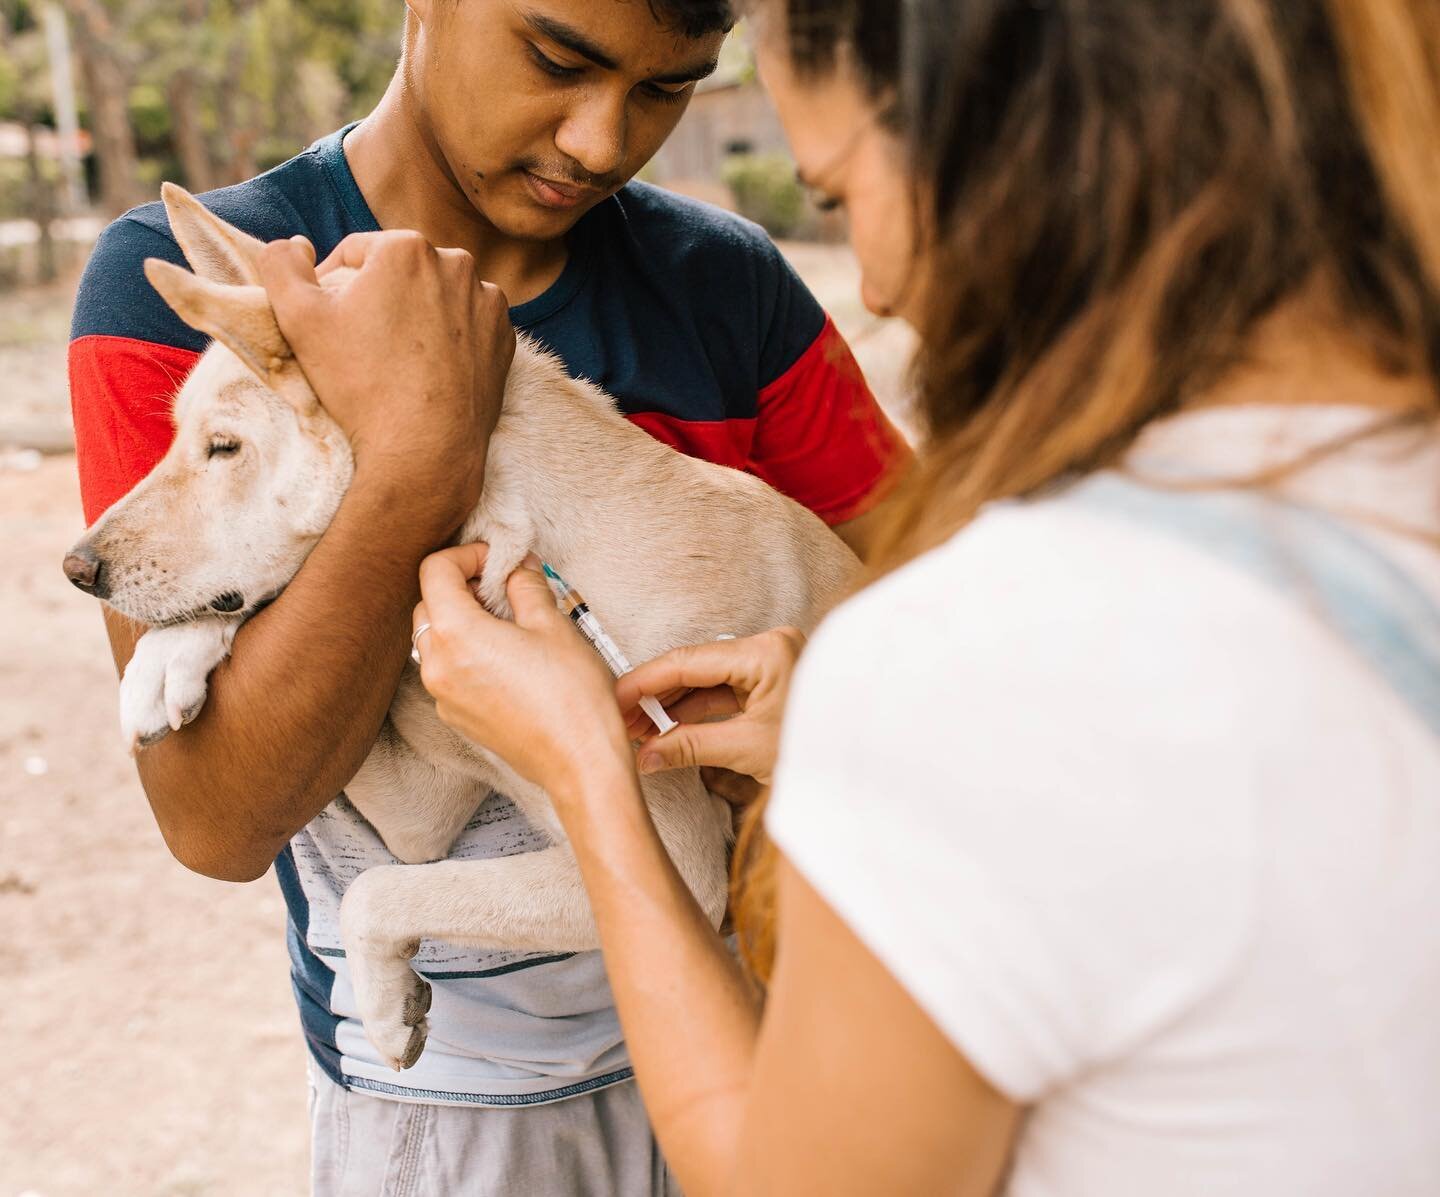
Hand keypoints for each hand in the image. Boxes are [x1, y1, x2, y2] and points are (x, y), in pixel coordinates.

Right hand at [256, 232, 514, 523]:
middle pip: (400, 274)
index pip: (355, 254)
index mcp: (407, 247)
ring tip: (395, 361)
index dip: (332, 287)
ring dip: (415, 317)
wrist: (424, 451)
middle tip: (361, 346)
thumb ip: (281, 265)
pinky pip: (466, 329)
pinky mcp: (504, 339)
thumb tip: (293, 243)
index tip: (328, 326)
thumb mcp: (298, 319)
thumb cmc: (360, 384)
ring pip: (435, 299)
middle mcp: (457, 265)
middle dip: (378, 299)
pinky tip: (427, 372)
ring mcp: (487, 304)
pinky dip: (448, 342)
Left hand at [412, 545, 632, 800]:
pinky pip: (446, 671)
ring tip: (507, 623)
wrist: (580, 762)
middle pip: (428, 604)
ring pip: (433, 639)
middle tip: (504, 588)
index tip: (498, 561)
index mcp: (456, 634)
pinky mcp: (456, 717)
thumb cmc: (572, 695)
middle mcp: (436, 666)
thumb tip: (516, 569)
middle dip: (461, 586)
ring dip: (461, 619)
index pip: (435, 570)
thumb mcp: (553, 624)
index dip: (467, 555)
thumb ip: (526, 586)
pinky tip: (506, 657)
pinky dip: (464, 652)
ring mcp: (442, 696)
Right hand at [615, 628, 804, 788]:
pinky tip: (666, 729)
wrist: (858, 769)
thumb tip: (645, 755)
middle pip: (694, 667)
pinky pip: (721, 692)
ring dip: (671, 706)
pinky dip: (693, 711)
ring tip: (637, 729)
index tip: (614, 699)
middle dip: (655, 696)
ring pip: (705, 680)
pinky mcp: (769, 682)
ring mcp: (769, 664)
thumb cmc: (817, 751)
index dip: (645, 681)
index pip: (690, 661)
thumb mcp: (746, 749)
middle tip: (620, 720)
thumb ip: (689, 746)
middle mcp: (768, 648)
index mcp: (767, 652)